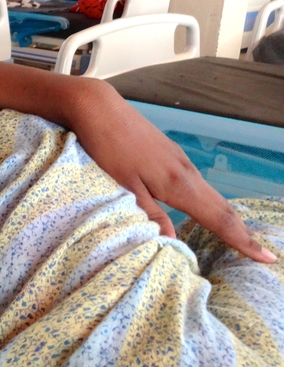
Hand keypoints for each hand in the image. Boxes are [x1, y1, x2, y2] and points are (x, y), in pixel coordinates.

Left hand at [70, 80, 276, 263]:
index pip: (218, 218)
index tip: (266, 257)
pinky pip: (199, 184)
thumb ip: (150, 213)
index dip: (242, 240)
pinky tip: (206, 208)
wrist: (100, 109)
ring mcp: (180, 161)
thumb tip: (173, 241)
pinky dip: (211, 201)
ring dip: (228, 217)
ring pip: (211, 195)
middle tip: (263, 254)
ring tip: (240, 238)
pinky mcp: (171, 155)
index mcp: (178, 184)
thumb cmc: (109, 147)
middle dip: (242, 232)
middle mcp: (187, 172)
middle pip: (222, 207)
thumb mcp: (125, 185)